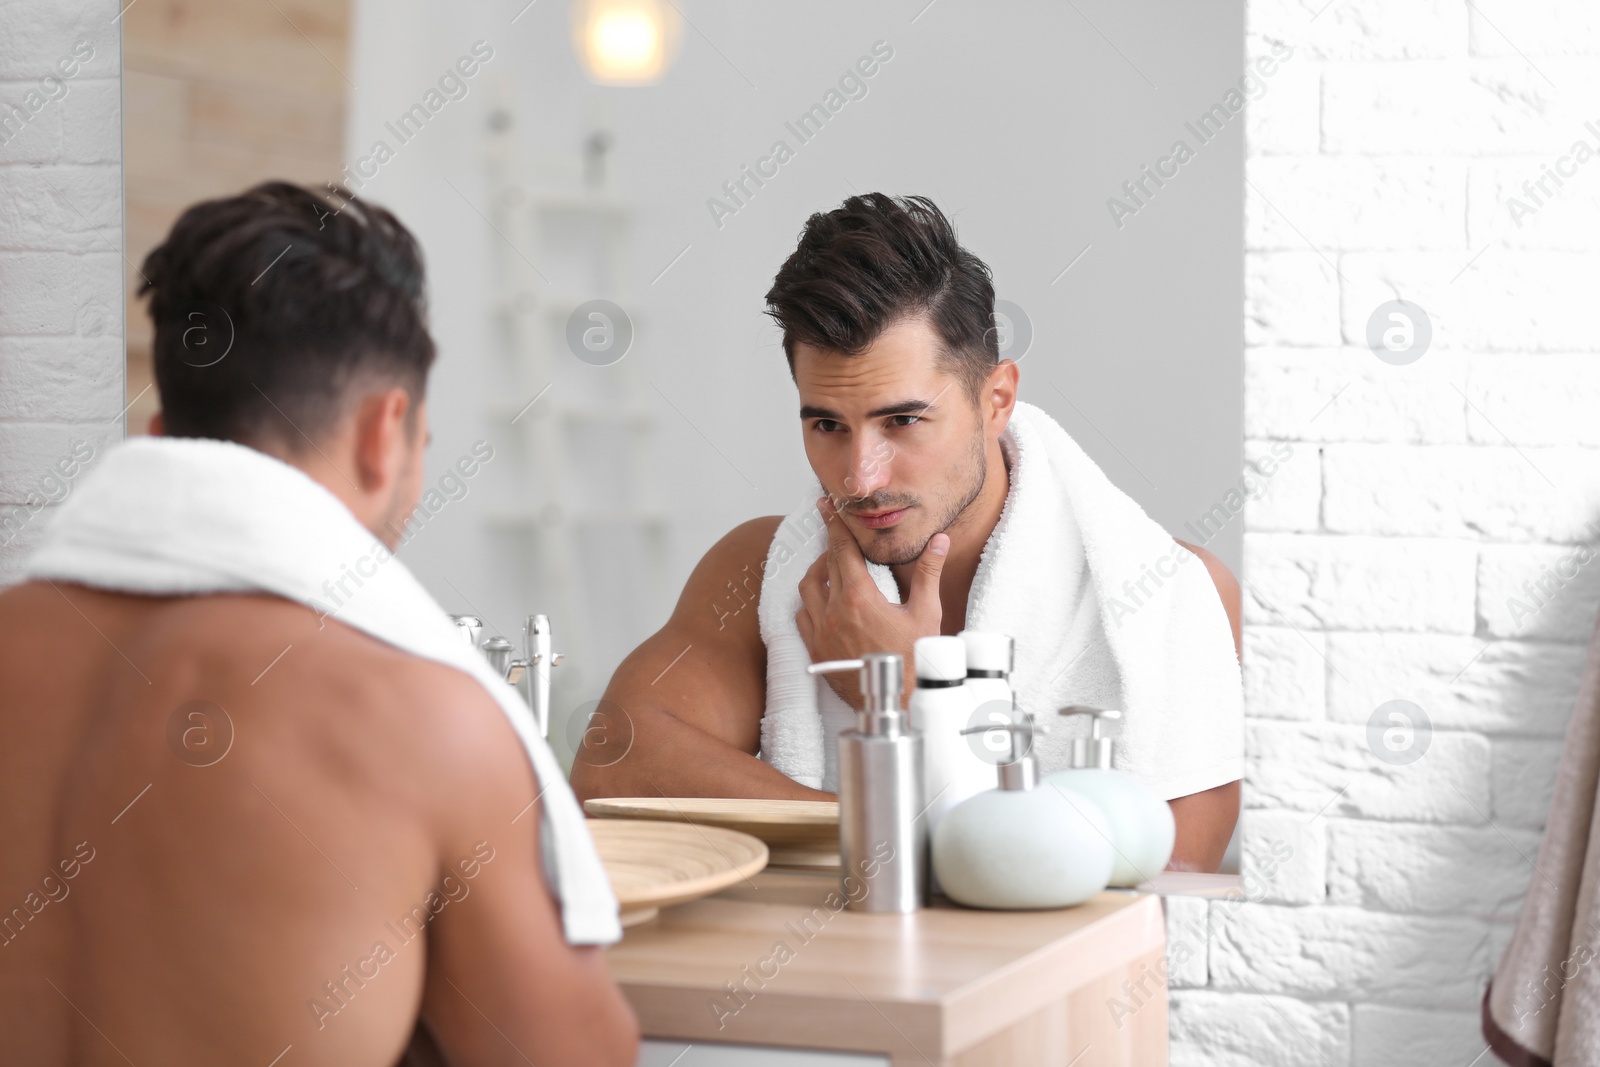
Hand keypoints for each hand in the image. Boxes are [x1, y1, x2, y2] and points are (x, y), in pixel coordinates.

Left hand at [794, 496, 949, 708]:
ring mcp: (821, 631)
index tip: (826, 505)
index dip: (835, 524)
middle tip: (834, 527)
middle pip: (824, 565)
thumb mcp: (926, 613)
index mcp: (859, 598)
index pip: (841, 550)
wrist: (897, 703)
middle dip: (829, 542)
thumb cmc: (915, 661)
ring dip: (818, 571)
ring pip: (807, 588)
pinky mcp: (816, 649)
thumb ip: (928, 572)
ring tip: (832, 564)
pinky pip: (802, 615)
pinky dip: (809, 600)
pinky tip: (822, 599)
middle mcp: (833, 611)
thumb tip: (938, 540)